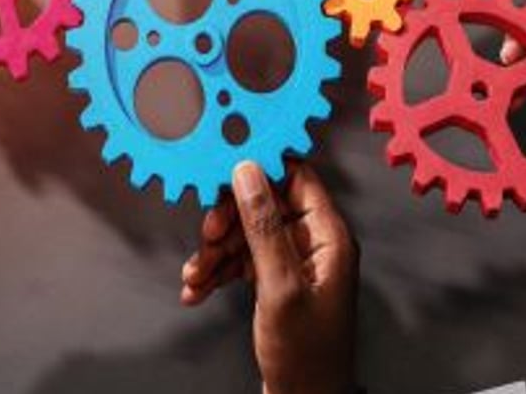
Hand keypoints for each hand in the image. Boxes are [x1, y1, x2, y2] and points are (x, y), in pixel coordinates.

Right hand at [181, 162, 356, 393]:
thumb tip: (249, 174)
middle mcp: (313, 243)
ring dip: (216, 251)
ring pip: (246, 233)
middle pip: (263, 205)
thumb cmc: (307, 355)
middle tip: (208, 238)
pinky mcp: (275, 279)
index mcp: (328, 236)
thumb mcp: (280, 286)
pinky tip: (199, 287)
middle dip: (228, 220)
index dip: (260, 170)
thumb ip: (263, 227)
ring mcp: (293, 262)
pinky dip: (217, 271)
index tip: (225, 170)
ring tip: (197, 274)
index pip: (296, 177)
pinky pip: (241, 259)